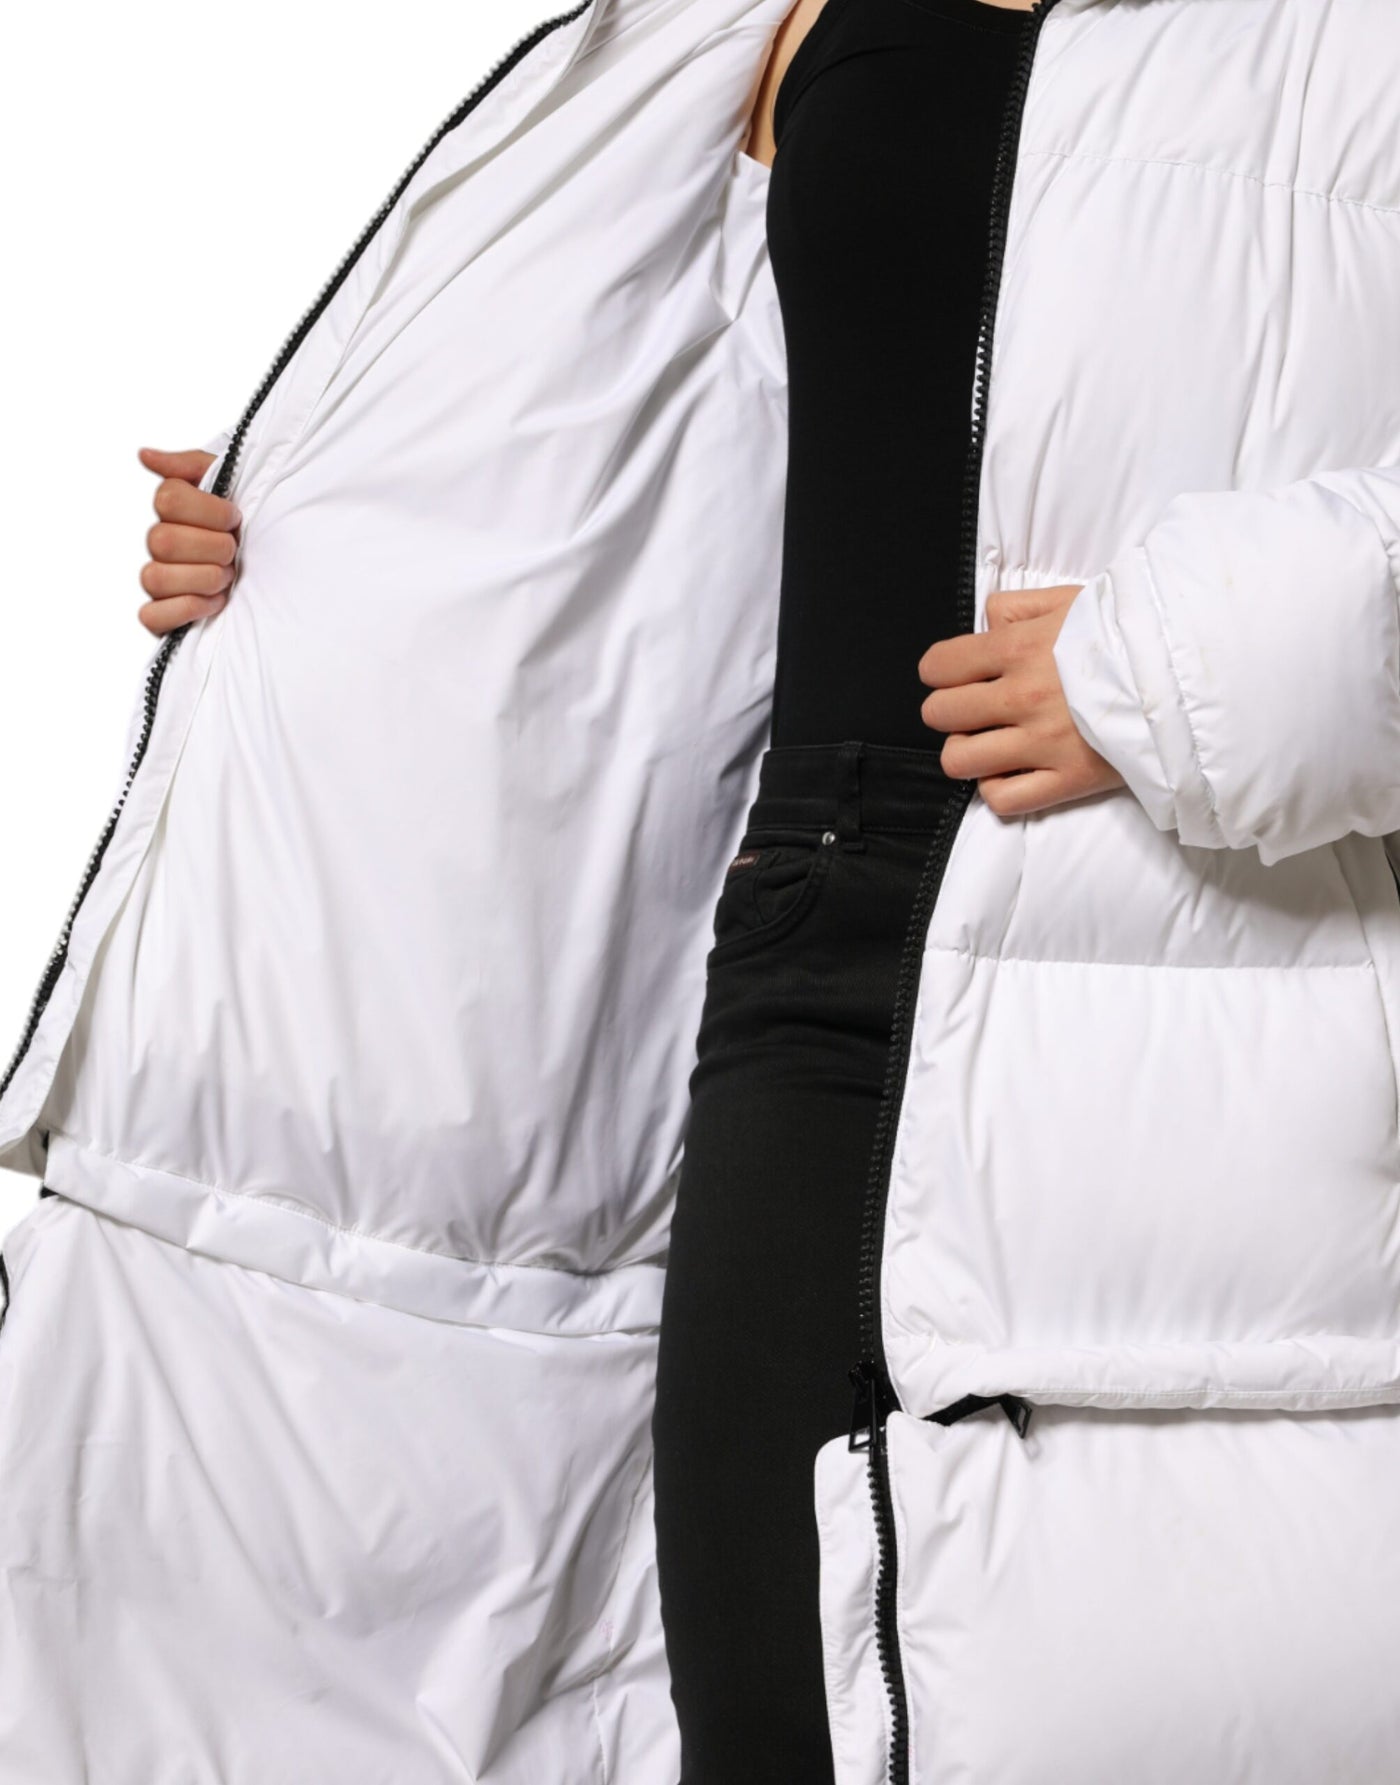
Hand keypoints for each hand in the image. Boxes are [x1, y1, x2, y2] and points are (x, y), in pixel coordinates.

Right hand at [137, 447, 240, 636]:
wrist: (279, 570)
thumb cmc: (252, 527)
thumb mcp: (233, 485)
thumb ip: (191, 466)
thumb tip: (145, 455)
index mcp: (174, 511)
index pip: (168, 499)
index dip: (208, 511)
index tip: (235, 519)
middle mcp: (159, 544)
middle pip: (162, 540)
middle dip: (212, 548)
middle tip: (234, 552)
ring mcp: (158, 580)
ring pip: (154, 577)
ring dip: (203, 579)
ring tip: (228, 578)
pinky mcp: (162, 615)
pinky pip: (151, 616)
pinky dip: (186, 610)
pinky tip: (214, 602)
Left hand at [919, 584, 1123, 816]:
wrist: (1191, 674)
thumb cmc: (1133, 633)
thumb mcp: (1075, 599)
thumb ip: (1021, 607)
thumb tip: (987, 623)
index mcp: (1019, 648)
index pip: (940, 666)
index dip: (939, 671)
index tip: (953, 675)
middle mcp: (1022, 696)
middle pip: (941, 714)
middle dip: (948, 711)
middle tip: (973, 709)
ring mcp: (1041, 743)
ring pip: (959, 760)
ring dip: (966, 751)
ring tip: (989, 742)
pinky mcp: (1066, 780)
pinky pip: (1001, 799)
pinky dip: (997, 787)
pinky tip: (1012, 771)